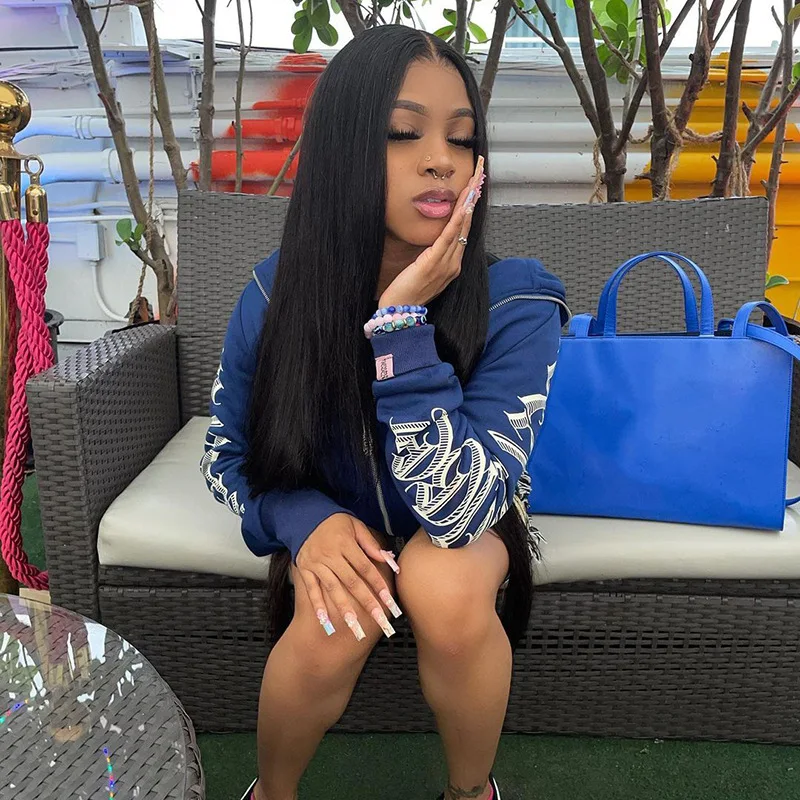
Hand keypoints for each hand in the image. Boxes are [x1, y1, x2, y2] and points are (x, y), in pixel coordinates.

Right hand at [296, 513, 401, 641]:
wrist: (304, 517)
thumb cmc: (334, 522)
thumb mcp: (355, 525)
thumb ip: (370, 543)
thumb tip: (387, 558)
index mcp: (345, 543)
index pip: (365, 567)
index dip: (377, 584)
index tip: (388, 600)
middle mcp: (330, 555)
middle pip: (351, 582)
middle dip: (366, 602)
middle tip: (379, 620)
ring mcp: (316, 564)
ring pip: (332, 589)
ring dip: (344, 608)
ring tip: (354, 625)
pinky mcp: (304, 570)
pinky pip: (312, 589)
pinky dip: (318, 605)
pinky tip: (325, 621)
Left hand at [379, 156, 484, 309]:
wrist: (400, 314)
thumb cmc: (407, 293)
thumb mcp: (422, 271)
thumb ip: (430, 257)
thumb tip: (432, 242)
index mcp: (452, 264)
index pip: (463, 230)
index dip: (470, 207)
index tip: (474, 187)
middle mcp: (454, 263)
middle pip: (467, 224)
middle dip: (473, 197)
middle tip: (479, 174)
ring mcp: (447, 263)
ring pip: (461, 227)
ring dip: (468, 202)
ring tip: (475, 182)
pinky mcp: (434, 263)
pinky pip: (448, 238)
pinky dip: (457, 221)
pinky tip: (463, 207)